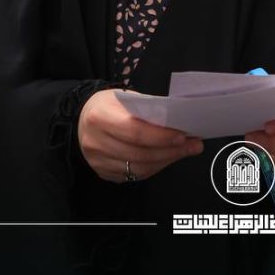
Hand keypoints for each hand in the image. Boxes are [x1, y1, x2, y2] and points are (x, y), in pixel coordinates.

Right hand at [78, 89, 203, 182]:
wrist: (81, 118)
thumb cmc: (109, 105)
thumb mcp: (125, 98)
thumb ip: (148, 110)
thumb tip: (178, 122)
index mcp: (99, 117)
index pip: (135, 132)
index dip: (161, 136)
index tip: (182, 135)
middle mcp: (95, 142)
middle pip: (139, 153)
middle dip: (170, 151)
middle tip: (192, 145)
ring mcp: (97, 161)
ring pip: (138, 168)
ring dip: (166, 161)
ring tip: (184, 151)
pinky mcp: (102, 173)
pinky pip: (133, 175)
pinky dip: (154, 168)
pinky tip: (167, 158)